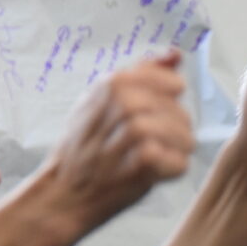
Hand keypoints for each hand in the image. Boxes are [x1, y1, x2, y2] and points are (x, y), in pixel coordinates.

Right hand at [46, 50, 193, 228]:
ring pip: (184, 134)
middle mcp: (123, 103)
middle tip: (159, 143)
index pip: (174, 82)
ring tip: (160, 157)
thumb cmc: (84, 146)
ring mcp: (132, 133)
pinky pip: (179, 161)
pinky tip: (156, 172)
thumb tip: (175, 53)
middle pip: (180, 111)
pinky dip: (172, 170)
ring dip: (178, 150)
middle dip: (177, 129)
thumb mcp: (101, 99)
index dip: (171, 103)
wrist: (62, 191)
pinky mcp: (141, 164)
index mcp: (113, 82)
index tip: (155, 115)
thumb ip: (143, 74)